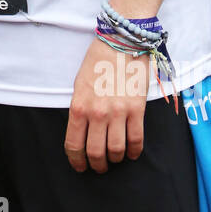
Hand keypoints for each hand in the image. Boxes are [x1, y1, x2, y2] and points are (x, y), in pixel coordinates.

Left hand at [64, 37, 148, 173]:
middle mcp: (97, 113)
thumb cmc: (97, 62)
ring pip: (116, 150)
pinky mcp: (137, 110)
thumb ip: (80, 110)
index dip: (76, 161)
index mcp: (78, 107)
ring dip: (115, 160)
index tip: (80, 166)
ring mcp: (118, 113)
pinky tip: (132, 153)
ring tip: (115, 160)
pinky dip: (135, 152)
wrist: (120, 44)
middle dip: (97, 165)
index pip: (74, 144)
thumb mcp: (79, 86)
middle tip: (99, 167)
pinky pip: (137, 140)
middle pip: (96, 152)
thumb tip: (82, 131)